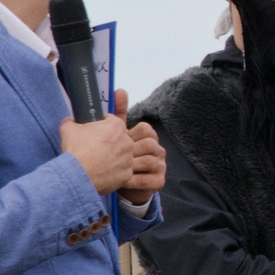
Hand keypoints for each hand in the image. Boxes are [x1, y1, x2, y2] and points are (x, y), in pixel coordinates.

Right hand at [60, 110, 139, 195]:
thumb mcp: (68, 129)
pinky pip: (122, 170)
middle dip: (109, 142)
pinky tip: (102, 172)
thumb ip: (71, 121)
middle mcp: (127, 141)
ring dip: (112, 157)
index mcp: (116, 126)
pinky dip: (114, 171)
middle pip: (119, 138)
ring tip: (98, 161)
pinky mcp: (127, 174)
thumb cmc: (76, 150)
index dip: (101, 125)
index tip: (94, 132)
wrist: (77, 175)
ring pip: (122, 155)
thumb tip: (71, 121)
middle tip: (95, 148)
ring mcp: (129, 158)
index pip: (111, 121)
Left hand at [114, 92, 164, 208]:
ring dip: (131, 166)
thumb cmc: (118, 158)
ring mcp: (160, 165)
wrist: (121, 185)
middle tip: (114, 157)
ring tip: (116, 170)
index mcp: (147, 137)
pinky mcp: (158, 181)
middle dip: (130, 151)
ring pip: (149, 160)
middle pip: (149, 143)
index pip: (145, 128)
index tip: (116, 141)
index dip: (130, 134)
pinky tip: (122, 182)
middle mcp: (157, 149)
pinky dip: (134, 181)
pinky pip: (149, 180)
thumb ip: (117, 114)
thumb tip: (119, 90)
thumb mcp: (116, 134)